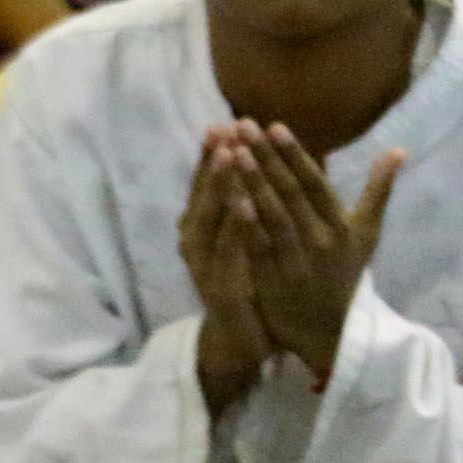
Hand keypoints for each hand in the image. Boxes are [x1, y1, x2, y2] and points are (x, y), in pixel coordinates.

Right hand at [181, 129, 270, 412]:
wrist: (242, 340)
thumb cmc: (247, 282)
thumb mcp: (247, 238)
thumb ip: (249, 202)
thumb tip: (265, 160)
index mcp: (205, 227)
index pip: (207, 184)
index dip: (215, 154)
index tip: (226, 122)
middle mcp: (197, 242)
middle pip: (202, 194)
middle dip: (214, 161)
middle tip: (224, 129)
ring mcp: (204, 265)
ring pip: (208, 220)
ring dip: (219, 187)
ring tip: (230, 156)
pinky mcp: (218, 288)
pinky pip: (226, 254)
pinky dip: (233, 228)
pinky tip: (244, 207)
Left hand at [218, 121, 401, 380]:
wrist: (326, 331)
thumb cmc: (344, 273)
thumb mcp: (367, 234)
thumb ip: (379, 191)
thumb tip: (399, 150)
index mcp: (342, 228)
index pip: (316, 185)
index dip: (295, 156)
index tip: (275, 126)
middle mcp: (320, 243)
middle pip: (290, 195)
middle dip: (266, 159)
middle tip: (244, 126)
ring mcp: (295, 263)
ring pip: (271, 218)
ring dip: (252, 183)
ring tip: (234, 151)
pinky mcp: (272, 281)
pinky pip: (255, 246)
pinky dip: (243, 222)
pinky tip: (227, 196)